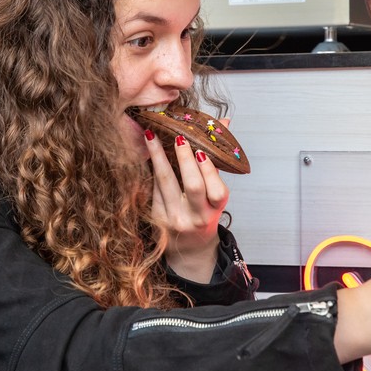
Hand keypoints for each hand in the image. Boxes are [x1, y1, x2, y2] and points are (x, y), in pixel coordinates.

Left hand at [146, 122, 230, 281]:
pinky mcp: (156, 219)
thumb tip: (224, 122)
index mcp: (214, 211)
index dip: (209, 171)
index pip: (217, 190)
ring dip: (158, 157)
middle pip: (193, 186)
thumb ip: (216, 161)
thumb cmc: (203, 214)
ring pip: (166, 184)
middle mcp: (196, 217)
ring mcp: (174, 219)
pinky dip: (152, 169)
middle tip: (178, 137)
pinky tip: (147, 152)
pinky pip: (154, 189)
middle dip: (185, 159)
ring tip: (151, 135)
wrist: (188, 248)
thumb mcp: (215, 195)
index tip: (201, 151)